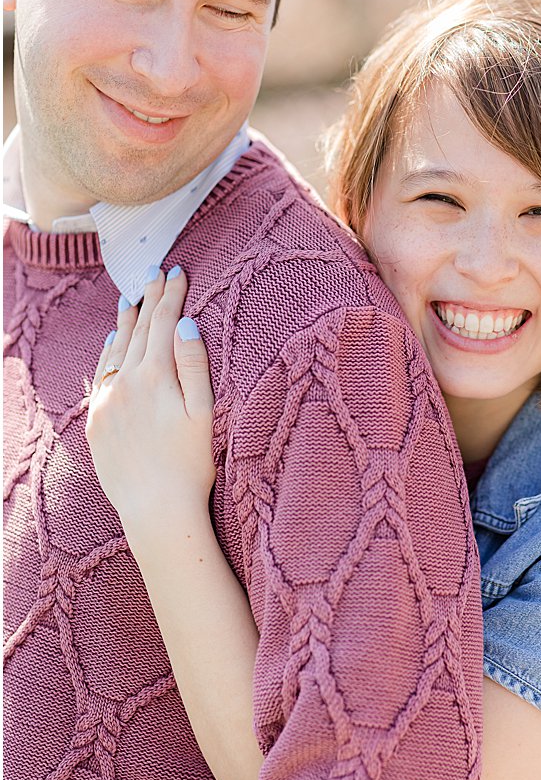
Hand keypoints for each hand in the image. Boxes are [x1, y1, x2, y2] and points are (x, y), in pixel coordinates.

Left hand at [86, 267, 215, 532]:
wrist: (155, 507)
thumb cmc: (191, 464)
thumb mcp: (204, 412)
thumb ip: (195, 365)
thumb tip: (187, 324)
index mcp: (157, 376)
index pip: (165, 324)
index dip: (172, 296)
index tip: (177, 271)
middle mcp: (126, 383)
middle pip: (140, 330)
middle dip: (149, 299)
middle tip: (155, 273)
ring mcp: (107, 401)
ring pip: (116, 349)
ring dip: (126, 321)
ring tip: (131, 298)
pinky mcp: (96, 421)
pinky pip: (101, 374)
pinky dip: (108, 352)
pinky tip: (113, 341)